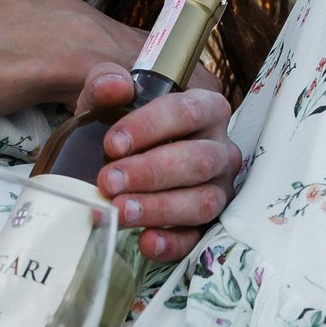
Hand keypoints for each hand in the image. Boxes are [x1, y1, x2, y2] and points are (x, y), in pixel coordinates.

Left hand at [72, 64, 239, 261]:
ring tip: (120, 212)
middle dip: (151, 173)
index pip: (187, 112)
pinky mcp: (208, 224)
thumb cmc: (123, 124)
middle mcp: (220, 150)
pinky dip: (173, 243)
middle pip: (197, 161)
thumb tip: (114, 86)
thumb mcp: (108, 99)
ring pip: (203, 201)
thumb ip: (105, 83)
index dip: (150, 127)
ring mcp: (219, 189)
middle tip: (109, 182)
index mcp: (206, 109)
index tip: (112, 143)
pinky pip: (198, 237)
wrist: (121, 155)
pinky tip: (145, 241)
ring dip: (159, 208)